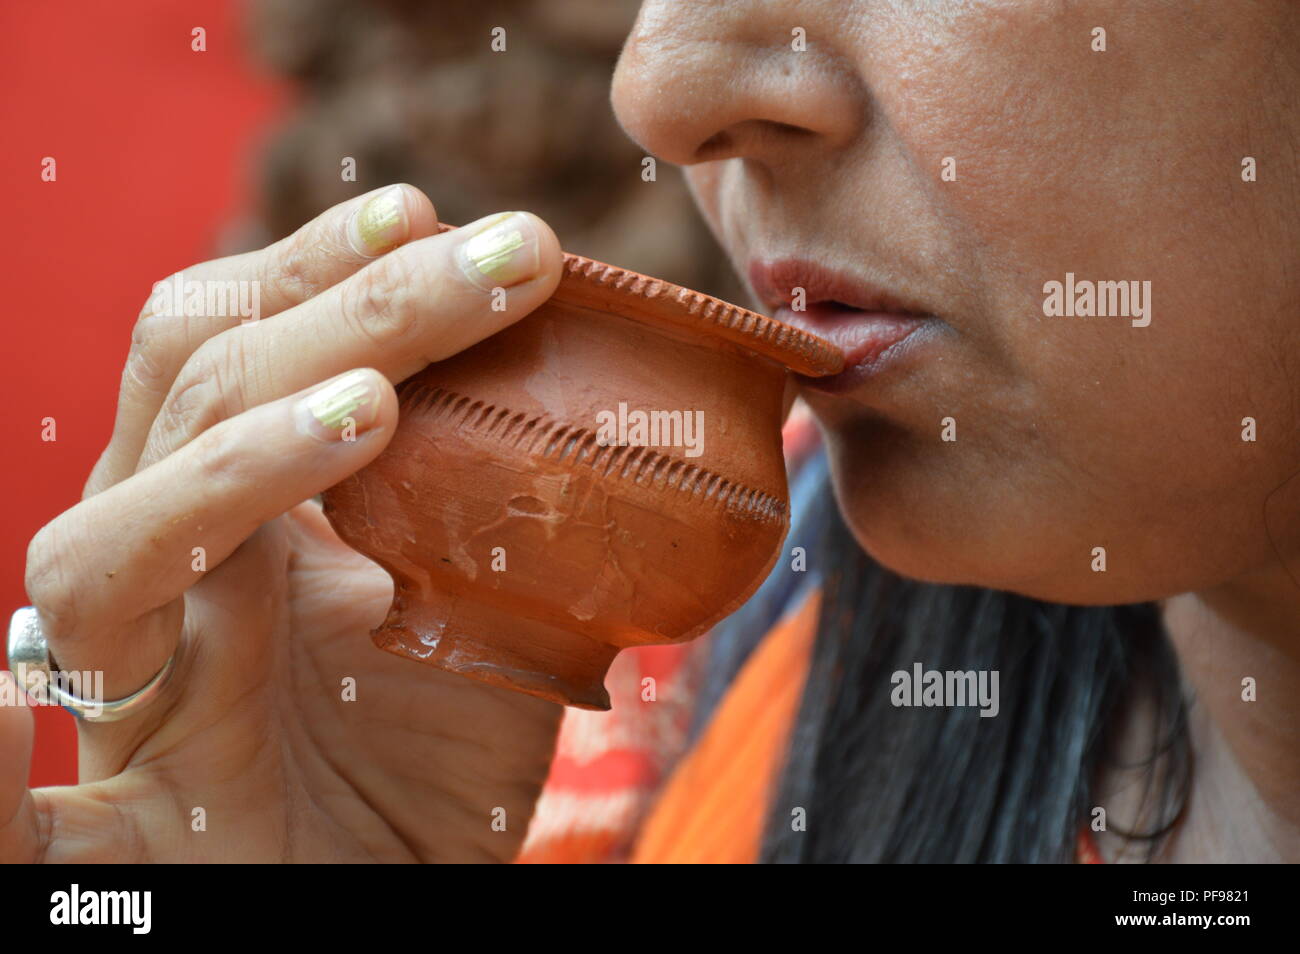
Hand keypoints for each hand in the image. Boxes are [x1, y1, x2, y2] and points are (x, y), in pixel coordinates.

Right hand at [2, 186, 565, 861]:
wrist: (387, 900)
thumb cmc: (433, 770)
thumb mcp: (500, 625)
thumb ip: (520, 531)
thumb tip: (624, 431)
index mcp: (243, 519)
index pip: (238, 348)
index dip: (317, 270)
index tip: (430, 212)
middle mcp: (173, 577)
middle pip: (197, 393)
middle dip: (348, 305)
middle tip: (499, 253)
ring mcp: (138, 692)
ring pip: (120, 538)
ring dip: (242, 451)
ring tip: (378, 404)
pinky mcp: (126, 839)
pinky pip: (25, 828)